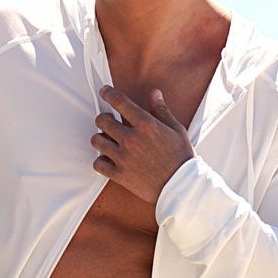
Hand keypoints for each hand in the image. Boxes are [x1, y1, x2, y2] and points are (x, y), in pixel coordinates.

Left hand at [91, 85, 195, 204]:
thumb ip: (162, 110)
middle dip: (104, 118)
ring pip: (96, 140)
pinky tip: (109, 158)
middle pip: (102, 120)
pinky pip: (98, 163)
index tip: (105, 91)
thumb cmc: (181, 158)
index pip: (119, 102)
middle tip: (109, 121)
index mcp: (146, 125)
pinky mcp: (119, 174)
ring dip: (101, 138)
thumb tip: (154, 93)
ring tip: (109, 140)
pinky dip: (101, 160)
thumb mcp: (176, 130)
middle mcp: (131, 139)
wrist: (181, 186)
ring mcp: (123, 157)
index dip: (108, 93)